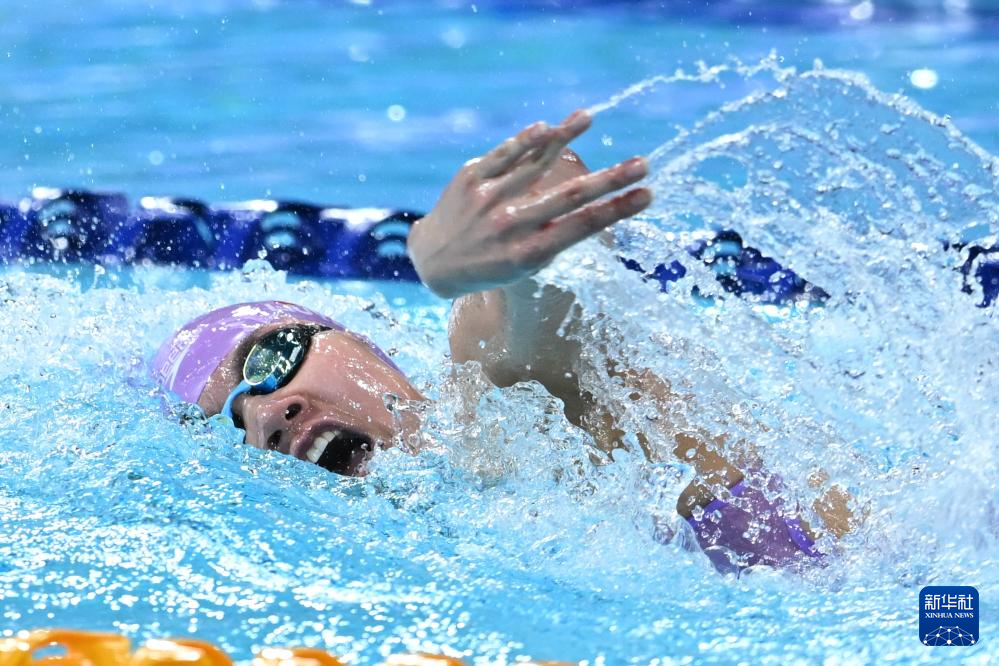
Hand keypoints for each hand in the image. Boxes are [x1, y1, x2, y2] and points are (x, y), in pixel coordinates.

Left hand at [407, 109, 651, 298]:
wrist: (433, 260)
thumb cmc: (491, 264)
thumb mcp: (524, 266)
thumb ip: (554, 238)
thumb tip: (592, 207)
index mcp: (528, 253)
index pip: (582, 227)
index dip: (618, 209)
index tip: (648, 194)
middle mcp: (510, 225)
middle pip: (568, 196)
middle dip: (610, 179)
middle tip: (644, 163)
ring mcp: (489, 198)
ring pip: (535, 162)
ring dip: (564, 137)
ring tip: (588, 117)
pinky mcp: (471, 177)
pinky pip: (505, 153)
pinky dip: (527, 139)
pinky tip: (550, 126)